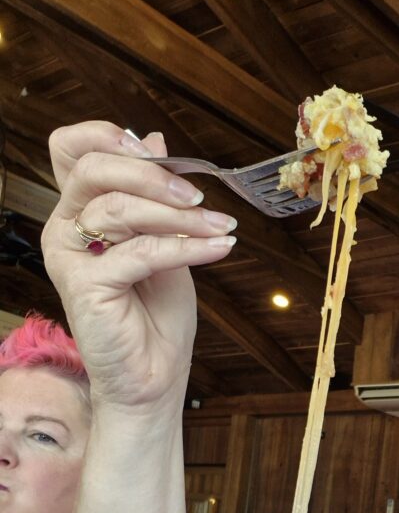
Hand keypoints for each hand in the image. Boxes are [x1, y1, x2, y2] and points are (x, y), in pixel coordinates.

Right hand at [41, 121, 237, 411]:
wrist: (155, 376)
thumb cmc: (156, 316)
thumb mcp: (164, 242)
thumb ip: (155, 196)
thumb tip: (153, 138)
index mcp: (79, 211)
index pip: (71, 149)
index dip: (107, 136)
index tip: (157, 151)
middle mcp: (64, 229)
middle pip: (92, 170)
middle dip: (152, 175)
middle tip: (199, 196)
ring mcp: (68, 257)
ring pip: (118, 208)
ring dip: (179, 215)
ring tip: (220, 227)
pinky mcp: (84, 286)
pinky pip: (140, 251)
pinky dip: (186, 247)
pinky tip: (219, 249)